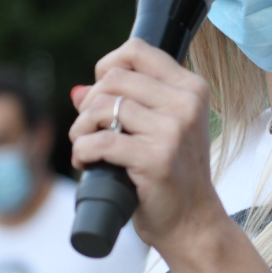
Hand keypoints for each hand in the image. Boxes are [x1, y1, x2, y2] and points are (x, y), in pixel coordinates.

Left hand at [68, 39, 230, 252]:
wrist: (193, 222)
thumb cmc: (173, 176)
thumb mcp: (159, 131)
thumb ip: (126, 105)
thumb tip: (78, 91)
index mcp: (191, 89)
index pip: (137, 51)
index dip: (108, 67)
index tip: (102, 94)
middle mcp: (185, 104)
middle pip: (113, 78)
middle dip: (89, 104)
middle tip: (88, 130)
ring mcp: (173, 130)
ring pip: (102, 107)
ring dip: (80, 129)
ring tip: (84, 147)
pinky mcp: (156, 158)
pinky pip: (99, 142)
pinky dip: (82, 152)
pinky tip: (86, 164)